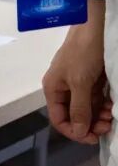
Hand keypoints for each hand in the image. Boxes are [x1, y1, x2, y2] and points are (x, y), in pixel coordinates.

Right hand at [42, 0, 113, 143]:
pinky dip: (104, 105)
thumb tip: (77, 132)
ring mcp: (78, 85)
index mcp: (53, 89)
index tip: (92, 137)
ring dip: (99, 116)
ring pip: (87, 109)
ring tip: (111, 114)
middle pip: (74, 116)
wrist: (95, 28)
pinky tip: (111, 105)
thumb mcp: (80, 84)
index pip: (59, 119)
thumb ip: (78, 109)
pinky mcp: (91, 80)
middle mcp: (64, 89)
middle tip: (107, 125)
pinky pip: (96, 100)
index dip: (74, 131)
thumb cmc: (82, 55)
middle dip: (90, 124)